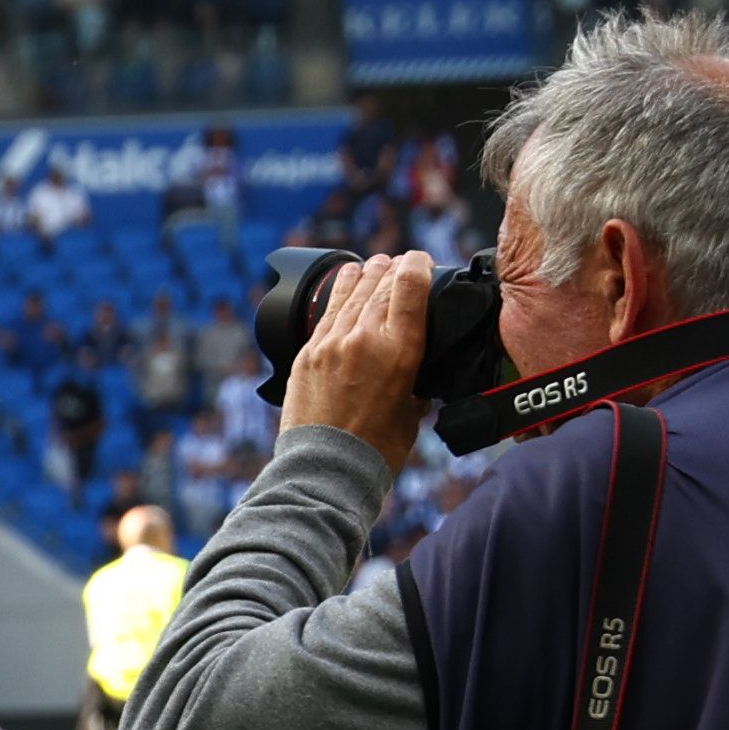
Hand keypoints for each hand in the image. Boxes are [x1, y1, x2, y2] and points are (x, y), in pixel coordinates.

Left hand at [281, 250, 438, 448]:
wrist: (327, 469)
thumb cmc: (376, 448)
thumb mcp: (413, 413)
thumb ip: (416, 385)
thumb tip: (418, 377)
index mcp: (400, 351)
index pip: (410, 288)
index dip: (417, 265)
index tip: (420, 261)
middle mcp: (364, 338)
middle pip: (381, 285)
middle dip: (393, 270)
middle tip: (400, 264)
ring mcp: (332, 343)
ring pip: (352, 293)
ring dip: (367, 275)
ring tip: (375, 264)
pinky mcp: (307, 354)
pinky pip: (327, 312)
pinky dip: (339, 291)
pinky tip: (346, 278)